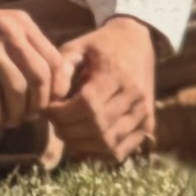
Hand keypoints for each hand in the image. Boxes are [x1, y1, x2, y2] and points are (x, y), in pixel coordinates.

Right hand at [0, 0, 67, 131]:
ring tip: (9, 121)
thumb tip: (47, 88)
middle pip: (39, 76)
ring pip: (15, 88)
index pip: (55, 60)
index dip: (56, 88)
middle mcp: (9, 32)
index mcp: (23, 25)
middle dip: (37, 103)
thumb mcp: (3, 32)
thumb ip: (24, 51)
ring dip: (15, 112)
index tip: (51, 105)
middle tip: (29, 117)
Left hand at [49, 15, 161, 165]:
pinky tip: (86, 143)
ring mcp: (144, 111)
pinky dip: (100, 154)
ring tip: (68, 132)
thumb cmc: (100, 45)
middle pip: (97, 127)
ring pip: (109, 143)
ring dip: (81, 145)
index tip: (48, 110)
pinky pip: (122, 150)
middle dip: (68, 131)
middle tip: (55, 123)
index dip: (62, 114)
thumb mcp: (76, 48)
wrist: (138, 41)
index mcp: (117, 73)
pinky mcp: (148, 123)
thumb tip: (50, 101)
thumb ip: (61, 71)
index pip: (87, 105)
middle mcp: (135, 94)